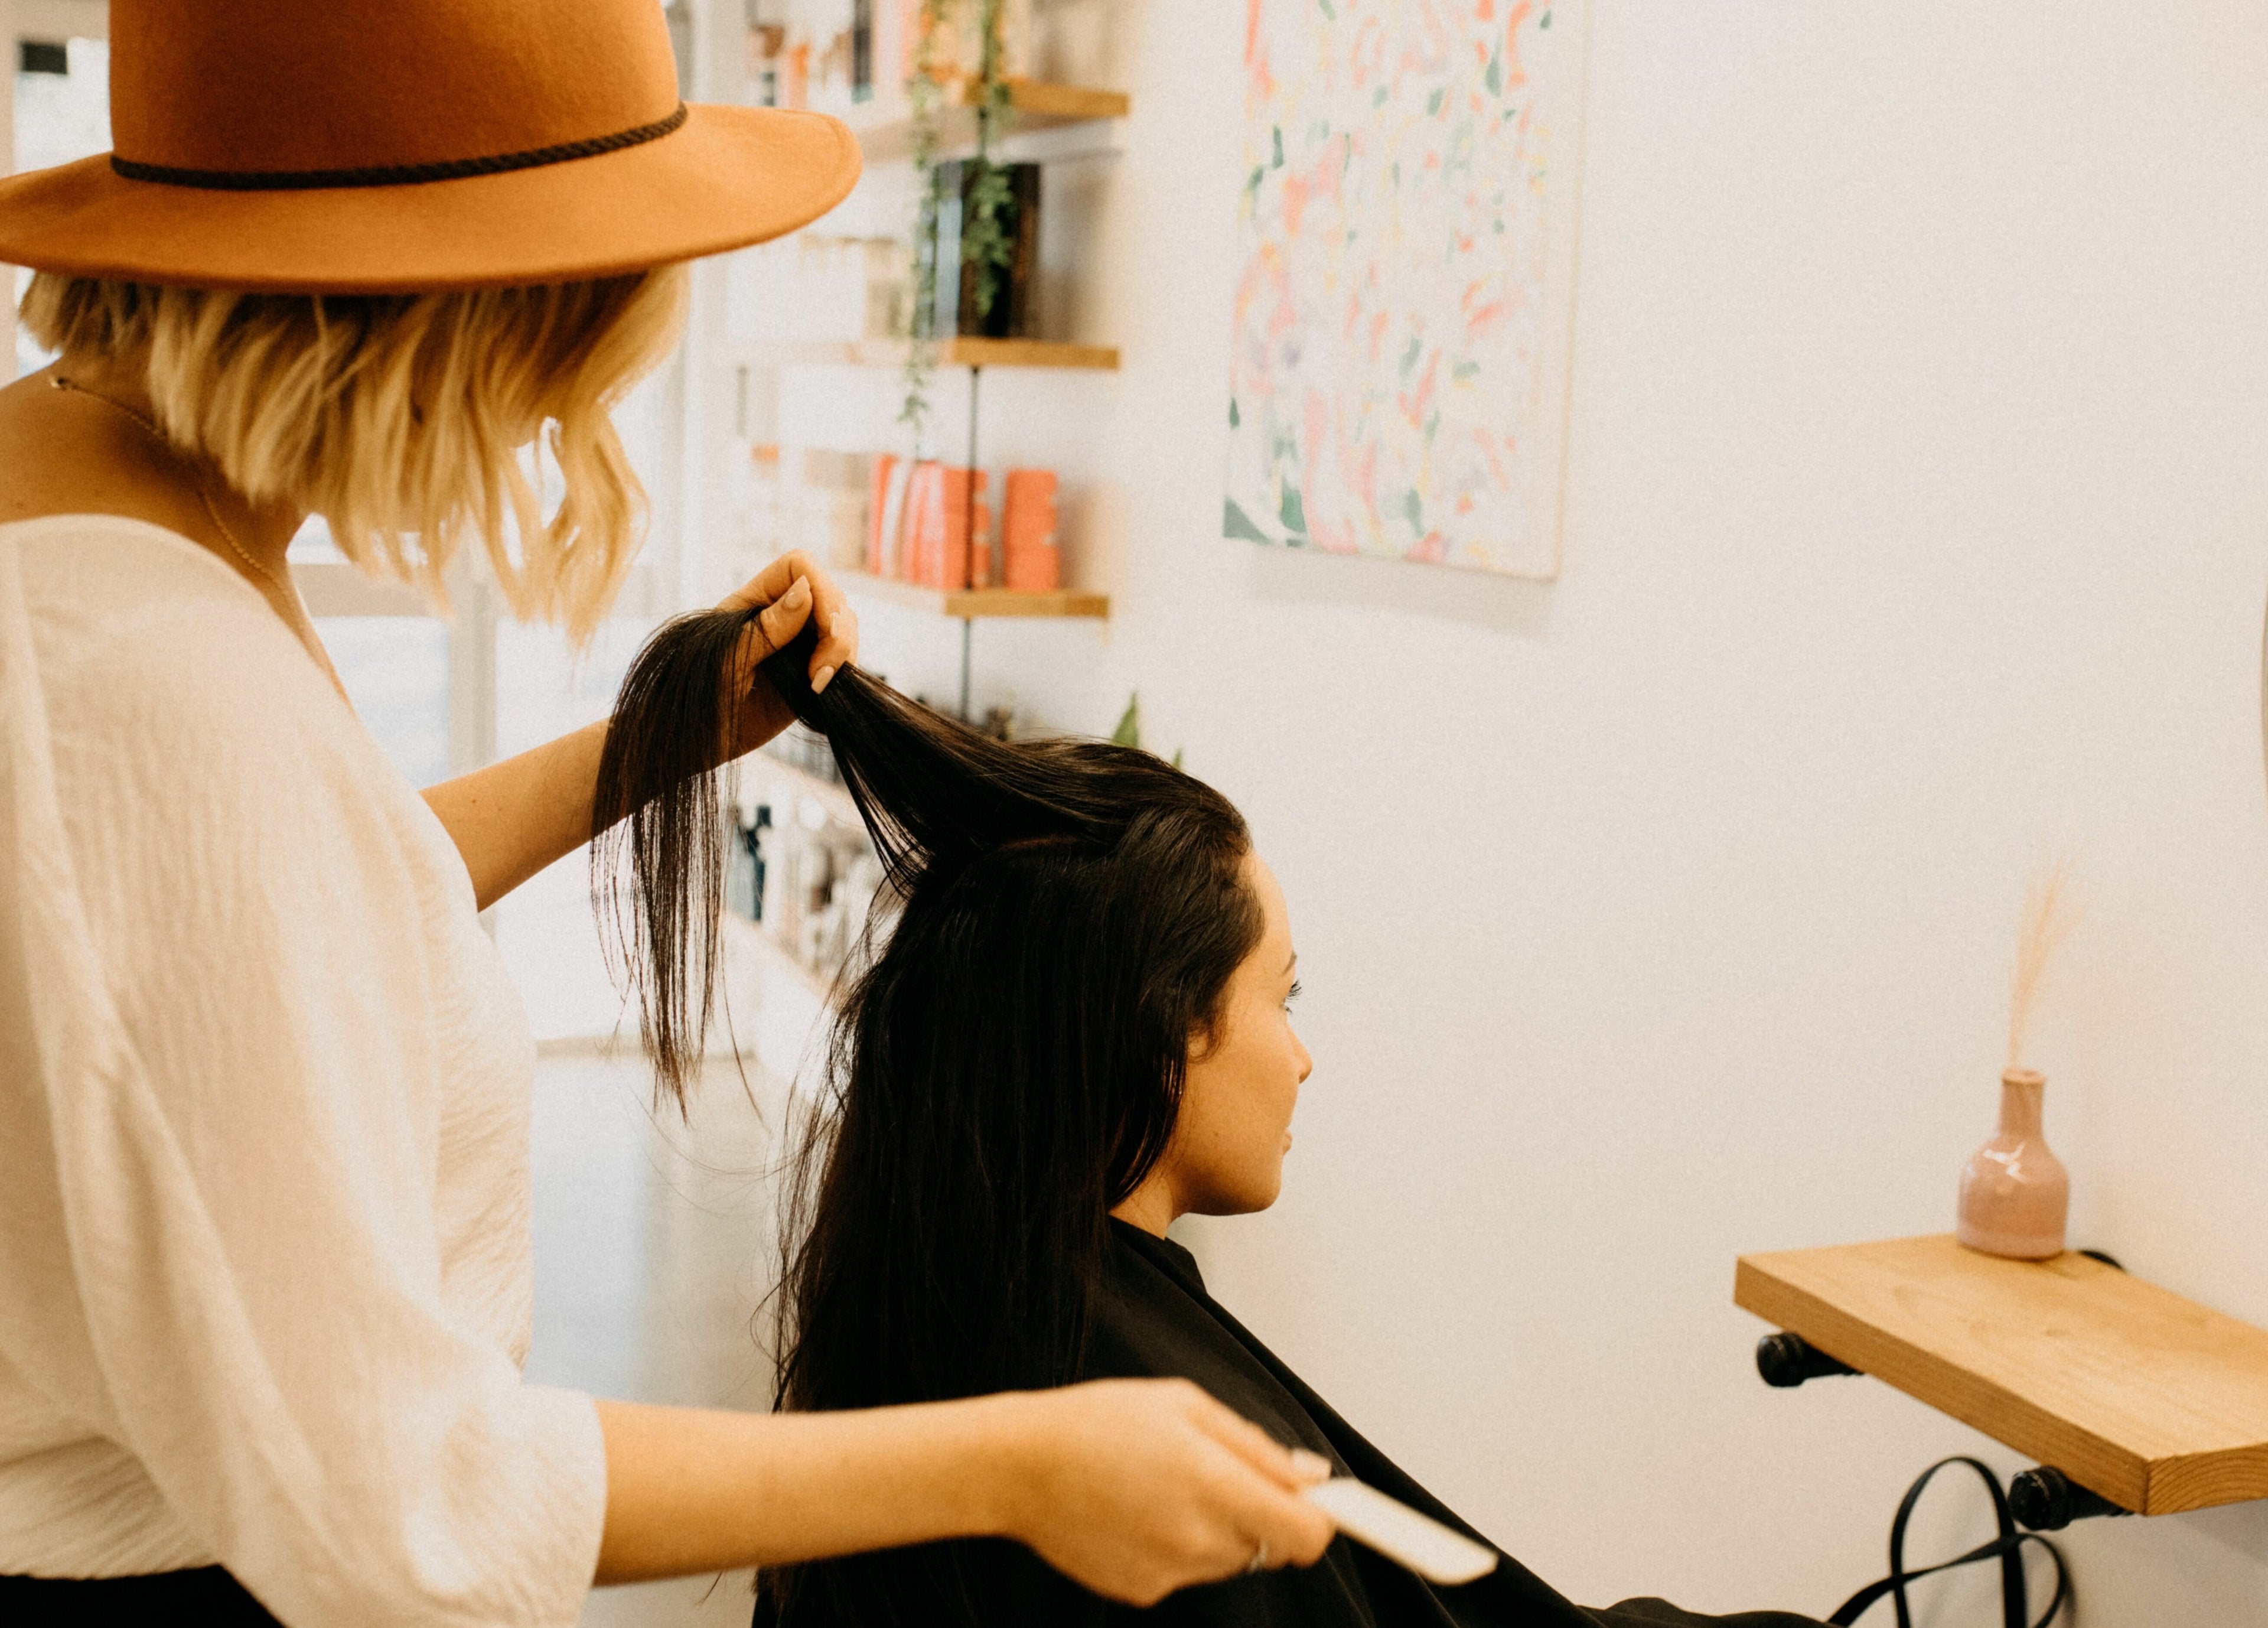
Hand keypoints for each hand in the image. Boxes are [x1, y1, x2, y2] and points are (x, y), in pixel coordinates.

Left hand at [715, 550, 859, 755]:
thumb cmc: (700, 695)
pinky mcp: (812, 673)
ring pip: (843, 626)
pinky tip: (821, 689)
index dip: (819, 587)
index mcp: (755, 600)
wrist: (698, 740)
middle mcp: (782, 615)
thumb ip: (767, 628)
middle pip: (830, 596)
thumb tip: (805, 591)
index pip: (799, 566)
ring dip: (843, 651)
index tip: (821, 626)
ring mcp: (799, 643)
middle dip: (836, 630)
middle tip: (818, 672)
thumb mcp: (729, 659)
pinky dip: (843, 669)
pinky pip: (843, 657)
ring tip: (817, 683)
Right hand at [996, 1380, 1335, 1605]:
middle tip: (1213, 1471)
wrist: (1019, 1466)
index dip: (1320, 1519)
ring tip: (1165, 1485)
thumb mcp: (1185, 1405)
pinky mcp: (1143, 1592)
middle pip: (1270, 1546)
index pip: (1307, 1535)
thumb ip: (1255, 1447)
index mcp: (1214, 1485)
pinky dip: (1179, 1546)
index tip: (1318, 1503)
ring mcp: (1170, 1573)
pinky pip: (1187, 1571)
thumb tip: (1310, 1477)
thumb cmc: (1098, 1422)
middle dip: (1259, 1512)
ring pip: (1229, 1559)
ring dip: (1219, 1528)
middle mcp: (1198, 1540)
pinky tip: (1139, 1510)